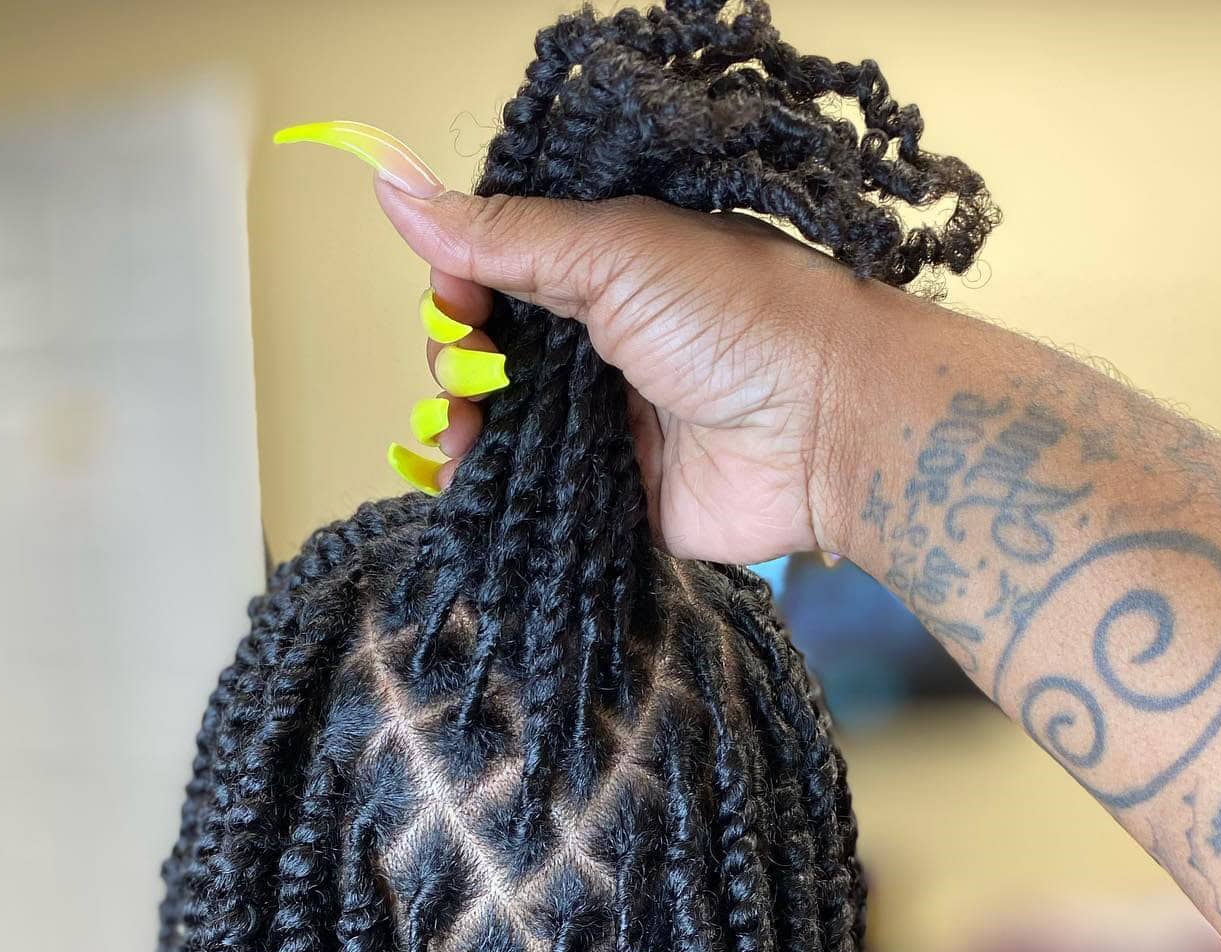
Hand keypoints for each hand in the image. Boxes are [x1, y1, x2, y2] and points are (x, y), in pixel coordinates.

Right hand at [376, 185, 859, 565]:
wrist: (824, 424)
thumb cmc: (738, 317)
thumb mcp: (615, 251)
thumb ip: (506, 236)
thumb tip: (397, 189)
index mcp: (598, 272)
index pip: (493, 275)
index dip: (458, 289)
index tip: (456, 303)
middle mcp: (596, 346)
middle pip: (486, 354)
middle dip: (452, 362)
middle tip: (470, 374)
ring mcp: (603, 423)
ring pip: (499, 426)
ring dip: (458, 425)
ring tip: (459, 435)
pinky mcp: (614, 494)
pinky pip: (531, 492)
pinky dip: (487, 488)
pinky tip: (464, 479)